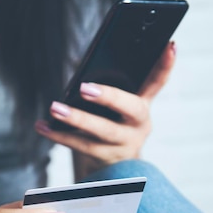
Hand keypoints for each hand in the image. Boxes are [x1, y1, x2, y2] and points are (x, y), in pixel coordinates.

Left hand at [35, 41, 175, 175]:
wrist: (116, 167)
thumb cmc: (113, 126)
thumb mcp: (118, 108)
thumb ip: (112, 88)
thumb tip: (83, 72)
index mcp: (143, 105)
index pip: (157, 81)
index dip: (166, 65)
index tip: (169, 45)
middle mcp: (139, 125)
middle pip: (130, 109)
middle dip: (109, 97)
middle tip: (85, 87)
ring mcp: (125, 144)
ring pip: (102, 132)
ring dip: (77, 119)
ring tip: (55, 108)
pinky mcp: (106, 158)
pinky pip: (81, 146)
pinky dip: (60, 135)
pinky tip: (42, 126)